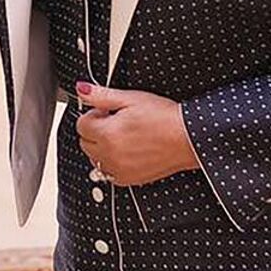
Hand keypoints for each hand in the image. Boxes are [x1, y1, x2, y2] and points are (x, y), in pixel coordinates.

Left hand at [74, 83, 198, 187]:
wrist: (188, 138)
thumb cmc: (165, 118)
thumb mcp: (131, 98)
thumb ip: (101, 95)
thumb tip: (82, 90)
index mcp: (108, 134)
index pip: (81, 124)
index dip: (94, 114)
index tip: (107, 111)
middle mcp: (110, 156)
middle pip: (85, 142)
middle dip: (95, 130)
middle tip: (115, 122)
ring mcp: (119, 170)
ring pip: (94, 158)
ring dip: (101, 147)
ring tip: (123, 136)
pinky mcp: (129, 179)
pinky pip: (108, 173)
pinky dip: (112, 163)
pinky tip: (127, 151)